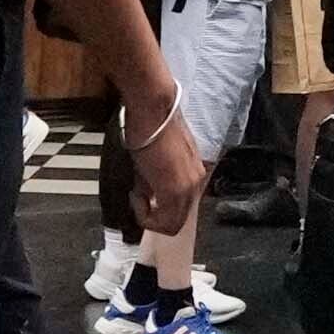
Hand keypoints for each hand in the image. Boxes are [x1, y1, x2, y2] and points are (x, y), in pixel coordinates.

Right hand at [120, 82, 206, 221]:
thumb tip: (147, 196)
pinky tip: (137, 196)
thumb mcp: (156, 159)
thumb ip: (157, 181)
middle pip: (177, 221)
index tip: (142, 198)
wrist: (153, 109)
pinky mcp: (175, 190)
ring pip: (172, 224)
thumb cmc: (150, 125)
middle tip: (138, 201)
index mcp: (193, 175)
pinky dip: (146, 216)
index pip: (181, 210)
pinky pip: (164, 221)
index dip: (157, 211)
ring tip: (137, 197)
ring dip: (149, 217)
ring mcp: (188, 187)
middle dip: (152, 217)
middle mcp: (195, 183)